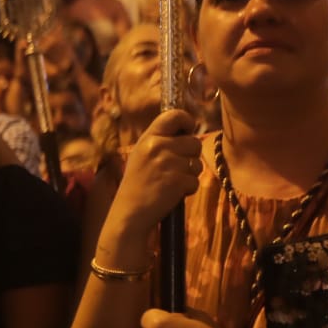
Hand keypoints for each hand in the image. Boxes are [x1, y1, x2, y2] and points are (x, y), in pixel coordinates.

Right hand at [104, 109, 200, 246]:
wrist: (130, 212)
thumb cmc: (137, 184)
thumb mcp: (141, 155)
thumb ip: (160, 141)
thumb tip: (187, 132)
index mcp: (148, 137)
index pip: (174, 115)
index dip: (187, 121)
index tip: (188, 130)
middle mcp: (157, 147)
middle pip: (194, 142)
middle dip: (191, 155)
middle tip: (177, 167)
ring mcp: (167, 164)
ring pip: (197, 163)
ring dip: (189, 174)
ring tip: (171, 182)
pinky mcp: (176, 181)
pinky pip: (195, 181)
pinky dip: (188, 189)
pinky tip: (172, 193)